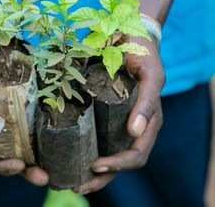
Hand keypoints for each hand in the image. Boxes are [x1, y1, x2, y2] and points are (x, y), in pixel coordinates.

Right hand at [0, 35, 47, 184]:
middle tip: (44, 176)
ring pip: (27, 131)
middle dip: (29, 166)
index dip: (4, 165)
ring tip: (57, 155)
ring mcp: (11, 109)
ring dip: (41, 145)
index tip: (19, 167)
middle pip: (14, 150)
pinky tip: (58, 120)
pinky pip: (33, 105)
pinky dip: (43, 114)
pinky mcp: (21, 92)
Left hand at [74, 36, 164, 193]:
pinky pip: (100, 136)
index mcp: (148, 120)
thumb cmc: (144, 55)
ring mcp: (120, 120)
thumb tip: (137, 132)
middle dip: (103, 176)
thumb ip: (147, 102)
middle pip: (122, 160)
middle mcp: (134, 125)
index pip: (137, 153)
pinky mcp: (107, 112)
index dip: (119, 164)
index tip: (96, 165)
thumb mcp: (151, 75)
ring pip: (110, 153)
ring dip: (95, 172)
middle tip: (78, 185)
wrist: (131, 37)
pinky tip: (71, 156)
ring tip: (73, 181)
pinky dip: (88, 150)